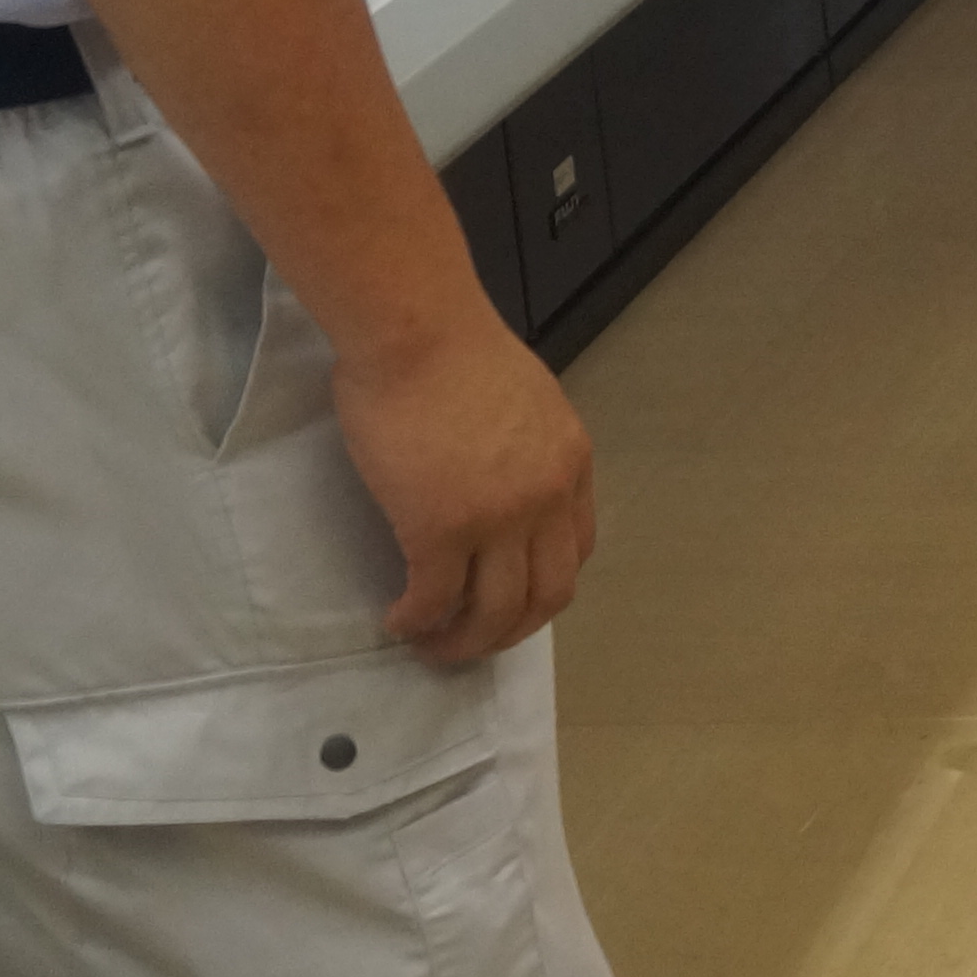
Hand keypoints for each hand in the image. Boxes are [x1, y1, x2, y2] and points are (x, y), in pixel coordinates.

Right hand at [332, 306, 598, 662]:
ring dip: (465, 642)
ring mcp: (498, 520)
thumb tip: (496, 476)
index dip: (543, 585)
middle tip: (471, 640)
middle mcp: (547, 500)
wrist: (416, 330)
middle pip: (547, 595)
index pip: (577, 548)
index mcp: (570, 464)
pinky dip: (418, 621)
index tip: (510, 596)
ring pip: (497, 611)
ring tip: (432, 646)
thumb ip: (523, 448)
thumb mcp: (523, 401)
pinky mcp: (440, 530)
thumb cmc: (453, 349)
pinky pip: (435, 599)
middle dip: (511, 630)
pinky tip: (399, 621)